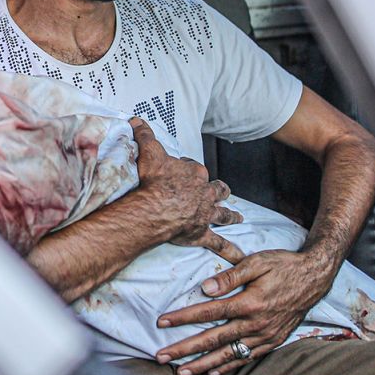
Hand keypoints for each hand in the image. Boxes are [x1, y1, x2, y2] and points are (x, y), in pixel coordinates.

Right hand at [130, 118, 243, 262]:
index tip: (178, 171)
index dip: (188, 169)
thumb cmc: (153, 180)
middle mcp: (204, 193)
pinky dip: (228, 249)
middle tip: (222, 191)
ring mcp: (205, 214)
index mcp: (195, 173)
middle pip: (216, 190)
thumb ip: (144, 135)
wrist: (154, 207)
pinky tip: (237, 255)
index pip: (195, 169)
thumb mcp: (149, 152)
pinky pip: (218, 242)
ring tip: (239, 217)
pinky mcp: (201, 233)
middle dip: (219, 190)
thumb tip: (135, 119)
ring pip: (223, 213)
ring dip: (230, 215)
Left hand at [154, 249, 334, 374]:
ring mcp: (266, 336)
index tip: (161, 322)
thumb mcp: (257, 262)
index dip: (183, 318)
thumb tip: (205, 289)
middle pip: (214, 340)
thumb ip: (230, 277)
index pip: (209, 313)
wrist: (315, 277)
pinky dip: (228, 366)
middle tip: (161, 357)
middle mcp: (256, 324)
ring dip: (203, 365)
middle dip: (185, 350)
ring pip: (228, 355)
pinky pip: (247, 358)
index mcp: (250, 303)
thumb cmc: (284, 265)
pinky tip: (212, 373)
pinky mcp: (273, 341)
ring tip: (181, 373)